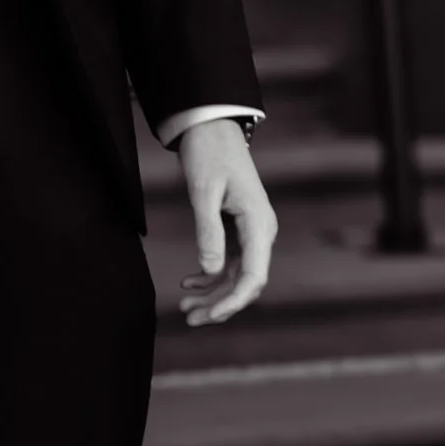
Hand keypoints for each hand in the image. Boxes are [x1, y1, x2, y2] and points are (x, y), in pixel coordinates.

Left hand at [174, 119, 275, 327]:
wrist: (211, 128)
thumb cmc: (209, 153)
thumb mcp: (203, 191)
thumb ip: (208, 230)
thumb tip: (211, 271)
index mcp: (258, 223)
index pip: (254, 276)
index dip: (233, 301)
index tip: (210, 316)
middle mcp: (260, 231)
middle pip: (246, 282)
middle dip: (220, 304)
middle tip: (189, 318)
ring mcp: (251, 232)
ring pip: (236, 276)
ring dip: (213, 294)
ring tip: (184, 306)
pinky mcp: (239, 229)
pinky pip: (229, 263)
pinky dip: (210, 276)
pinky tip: (189, 283)